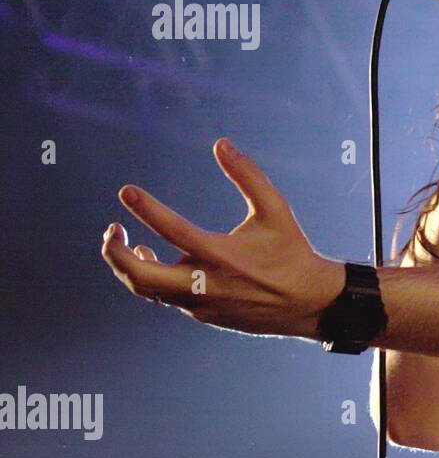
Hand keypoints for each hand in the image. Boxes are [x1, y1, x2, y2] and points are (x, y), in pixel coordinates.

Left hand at [101, 138, 345, 339]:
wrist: (309, 303)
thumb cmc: (291, 251)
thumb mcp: (276, 209)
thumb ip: (248, 176)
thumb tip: (221, 143)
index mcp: (222, 254)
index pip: (172, 231)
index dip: (145, 209)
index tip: (126, 191)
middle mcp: (206, 283)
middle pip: (141, 277)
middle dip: (115, 253)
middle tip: (112, 230)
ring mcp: (202, 303)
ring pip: (147, 289)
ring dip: (129, 265)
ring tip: (125, 242)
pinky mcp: (203, 314)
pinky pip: (165, 297)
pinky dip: (151, 278)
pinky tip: (151, 259)